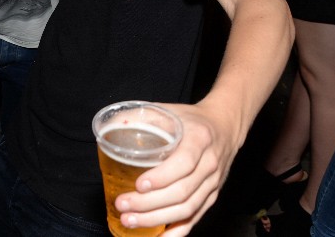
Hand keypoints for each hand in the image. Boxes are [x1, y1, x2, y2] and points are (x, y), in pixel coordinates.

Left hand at [113, 101, 237, 235]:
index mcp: (199, 139)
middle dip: (149, 203)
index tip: (138, 184)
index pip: (184, 163)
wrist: (225, 126)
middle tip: (122, 204)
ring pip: (187, 208)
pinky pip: (195, 218)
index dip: (161, 177)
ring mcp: (213, 184)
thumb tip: (108, 125)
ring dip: (157, 219)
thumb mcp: (168, 110)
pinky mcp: (211, 196)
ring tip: (130, 220)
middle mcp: (209, 164)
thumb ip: (139, 115)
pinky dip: (177, 232)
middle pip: (182, 191)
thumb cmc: (191, 120)